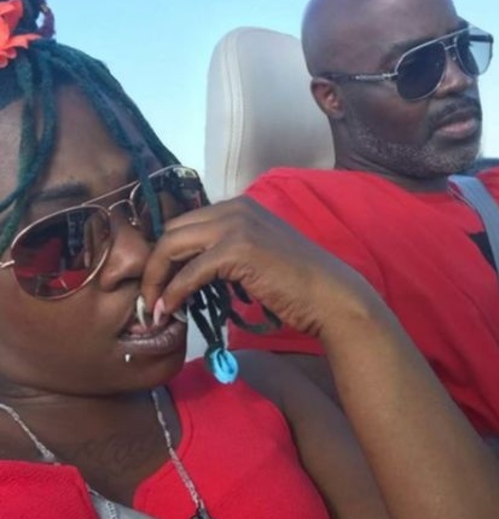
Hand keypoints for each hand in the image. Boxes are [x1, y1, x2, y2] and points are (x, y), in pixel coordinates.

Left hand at [140, 197, 378, 336]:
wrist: (329, 296)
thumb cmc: (296, 284)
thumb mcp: (254, 259)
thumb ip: (224, 255)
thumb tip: (191, 273)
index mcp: (238, 207)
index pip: (185, 224)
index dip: (165, 255)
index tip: (158, 283)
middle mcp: (234, 207)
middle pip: (172, 231)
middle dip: (154, 266)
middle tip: (149, 298)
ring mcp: (236, 225)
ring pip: (173, 246)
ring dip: (157, 279)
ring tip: (152, 308)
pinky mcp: (237, 249)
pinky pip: (190, 271)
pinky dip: (174, 293)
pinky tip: (170, 311)